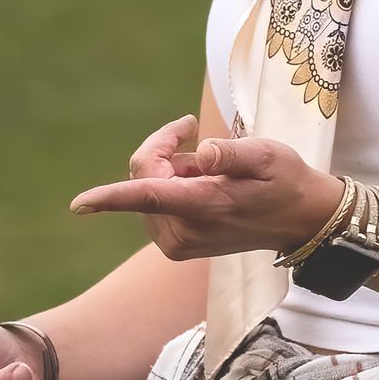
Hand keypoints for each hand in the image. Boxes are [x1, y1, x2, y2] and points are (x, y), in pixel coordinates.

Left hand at [70, 115, 339, 262]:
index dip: (110, 197)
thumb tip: (204, 150)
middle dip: (162, 151)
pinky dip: (170, 187)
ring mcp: (178, 242)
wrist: (299, 220)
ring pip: (145, 190)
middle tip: (195, 133)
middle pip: (143, 178)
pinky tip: (202, 184)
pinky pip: (153, 205)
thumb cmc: (285, 180)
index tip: (78, 205)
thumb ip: (233, 152)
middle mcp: (184, 231)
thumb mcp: (269, 155)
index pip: (148, 197)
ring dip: (170, 170)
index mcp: (204, 205)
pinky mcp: (176, 246)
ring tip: (210, 169)